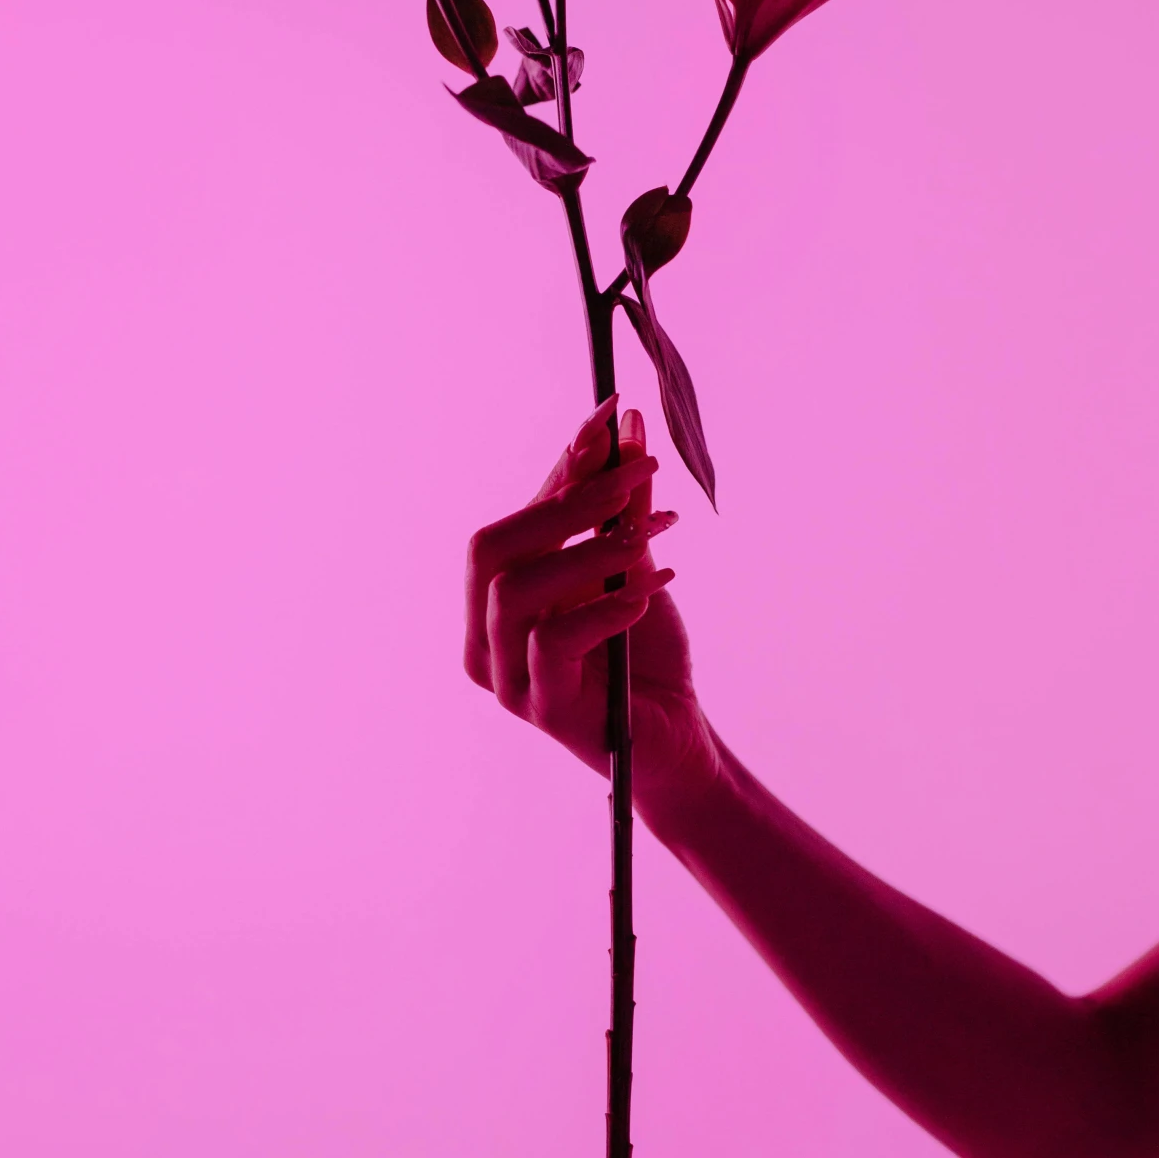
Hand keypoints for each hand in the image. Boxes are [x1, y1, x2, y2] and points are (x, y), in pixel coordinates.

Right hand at [465, 399, 717, 798]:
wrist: (675, 740)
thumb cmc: (643, 654)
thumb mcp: (632, 567)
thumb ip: (619, 506)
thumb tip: (623, 425)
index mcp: (494, 598)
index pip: (514, 518)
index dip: (560, 466)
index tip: (609, 417)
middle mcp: (483, 636)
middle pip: (492, 549)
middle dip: (568, 501)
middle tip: (637, 472)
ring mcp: (506, 677)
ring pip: (517, 593)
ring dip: (589, 550)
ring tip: (651, 535)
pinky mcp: (542, 709)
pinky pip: (552, 644)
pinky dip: (603, 608)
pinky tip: (649, 592)